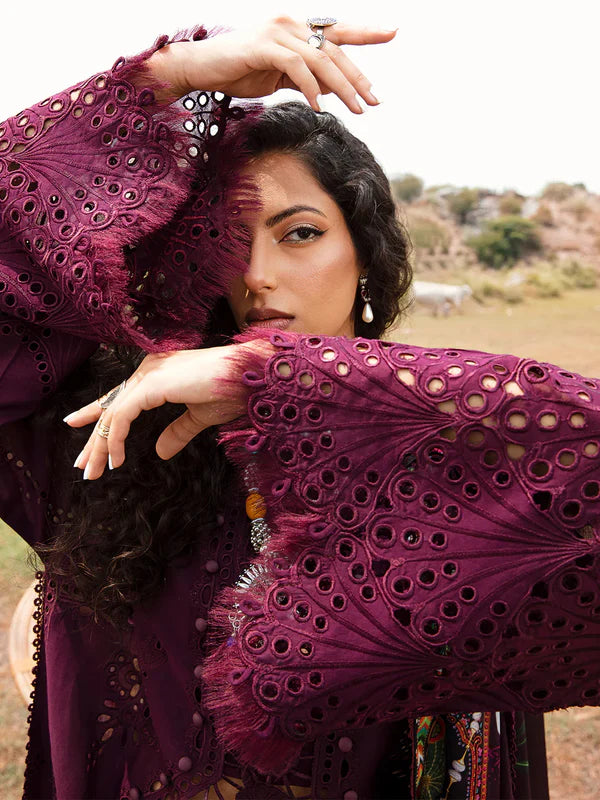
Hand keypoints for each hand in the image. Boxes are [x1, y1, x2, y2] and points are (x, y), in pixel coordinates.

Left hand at [63, 342, 269, 479]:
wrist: (250, 376)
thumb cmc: (233, 391)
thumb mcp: (201, 416)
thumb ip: (178, 431)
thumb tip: (160, 452)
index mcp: (158, 375)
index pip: (120, 397)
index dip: (97, 413)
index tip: (76, 425)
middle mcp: (149, 370)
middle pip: (112, 407)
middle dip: (95, 438)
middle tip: (83, 465)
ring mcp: (149, 374)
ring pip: (113, 412)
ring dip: (101, 445)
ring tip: (93, 471)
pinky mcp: (153, 384)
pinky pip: (123, 415)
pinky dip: (117, 438)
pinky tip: (116, 459)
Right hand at [149, 17, 395, 112]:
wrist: (203, 68)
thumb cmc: (239, 71)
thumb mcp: (280, 75)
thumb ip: (305, 78)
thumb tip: (331, 90)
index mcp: (298, 27)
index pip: (338, 30)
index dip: (366, 31)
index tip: (392, 32)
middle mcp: (291, 23)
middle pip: (335, 50)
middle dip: (357, 78)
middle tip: (373, 101)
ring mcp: (278, 32)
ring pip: (322, 60)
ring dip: (342, 88)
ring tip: (356, 110)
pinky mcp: (265, 46)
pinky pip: (297, 69)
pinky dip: (311, 89)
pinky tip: (319, 107)